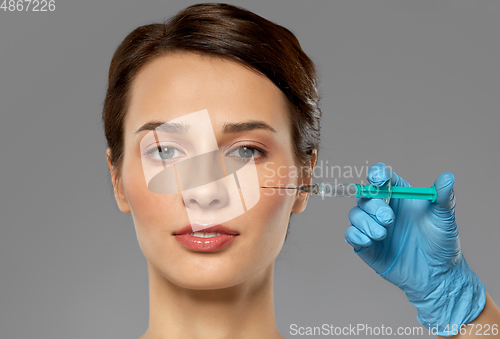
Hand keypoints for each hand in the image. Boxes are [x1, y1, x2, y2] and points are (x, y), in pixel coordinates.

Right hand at [345, 162, 485, 335]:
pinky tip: (370, 241)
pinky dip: (356, 235)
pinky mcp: (365, 245)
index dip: (376, 174)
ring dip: (365, 222)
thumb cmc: (441, 243)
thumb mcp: (443, 218)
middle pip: (365, 196)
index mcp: (398, 196)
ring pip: (355, 214)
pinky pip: (350, 235)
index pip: (381, 178)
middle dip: (374, 206)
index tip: (379, 180)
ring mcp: (372, 226)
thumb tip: (448, 177)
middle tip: (389, 219)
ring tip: (382, 234)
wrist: (436, 275)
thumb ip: (443, 197)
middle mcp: (382, 208)